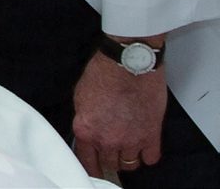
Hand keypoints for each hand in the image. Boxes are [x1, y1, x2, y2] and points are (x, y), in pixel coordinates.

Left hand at [72, 51, 167, 175]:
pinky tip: (144, 147)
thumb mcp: (80, 98)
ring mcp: (131, 140)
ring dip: (128, 157)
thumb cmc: (104, 74)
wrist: (128, 63)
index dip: (91, 166)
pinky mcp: (151, 135)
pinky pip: (151, 158)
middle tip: (112, 153)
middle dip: (109, 160)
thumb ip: (84, 120)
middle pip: (109, 164)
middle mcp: (108, 139)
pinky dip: (148, 155)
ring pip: (130, 164)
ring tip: (127, 147)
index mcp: (86, 130)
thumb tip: (88, 132)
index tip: (94, 167)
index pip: (86, 161)